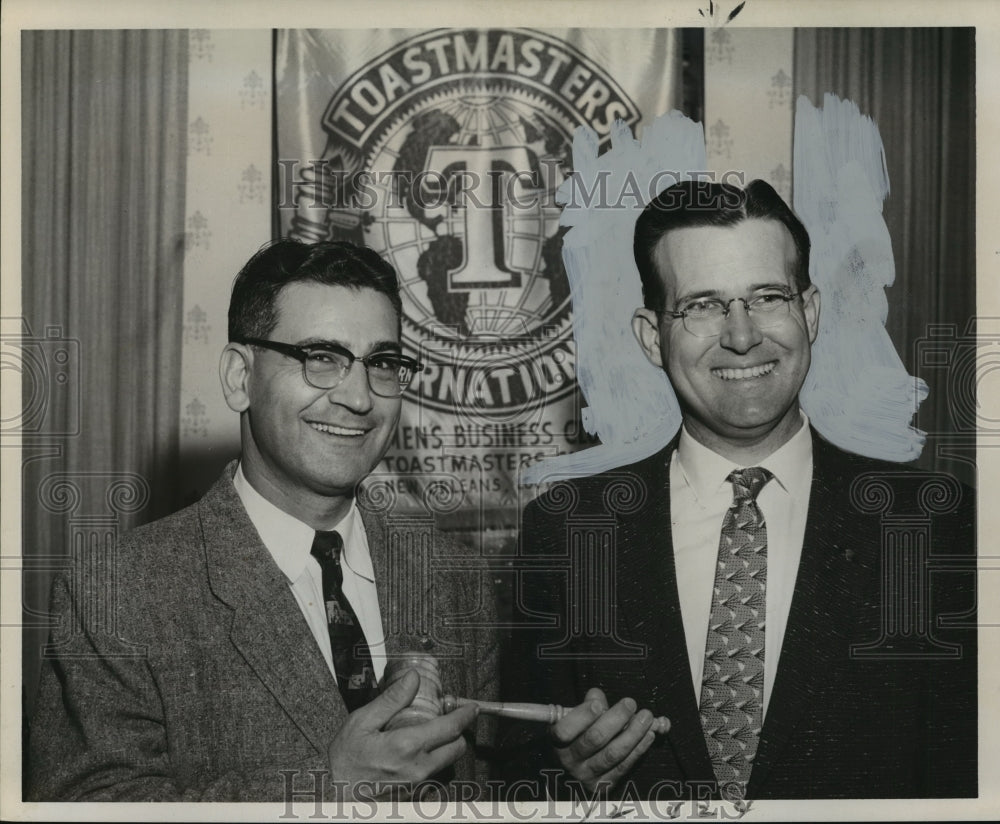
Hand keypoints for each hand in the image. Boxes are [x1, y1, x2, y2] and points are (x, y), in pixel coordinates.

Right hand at [327, 668, 477, 797]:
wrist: (331, 795)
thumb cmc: (344, 760)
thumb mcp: (362, 722)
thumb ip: (391, 699)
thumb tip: (412, 679)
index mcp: (407, 746)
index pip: (451, 728)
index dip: (465, 715)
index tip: (471, 707)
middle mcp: (418, 768)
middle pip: (458, 748)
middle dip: (458, 731)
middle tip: (447, 718)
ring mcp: (418, 786)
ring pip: (448, 764)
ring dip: (445, 748)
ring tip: (428, 736)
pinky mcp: (414, 796)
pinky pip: (434, 777)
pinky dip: (432, 764)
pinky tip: (415, 755)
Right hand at [549, 687, 655, 793]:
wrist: (578, 765)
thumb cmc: (579, 733)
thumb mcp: (576, 717)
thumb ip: (588, 704)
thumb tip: (597, 696)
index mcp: (557, 740)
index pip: (565, 730)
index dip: (582, 717)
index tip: (599, 704)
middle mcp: (569, 760)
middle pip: (594, 739)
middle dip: (615, 719)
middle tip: (630, 703)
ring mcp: (586, 775)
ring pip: (612, 753)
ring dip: (633, 733)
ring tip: (646, 717)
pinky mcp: (603, 785)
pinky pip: (624, 766)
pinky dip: (639, 749)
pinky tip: (648, 735)